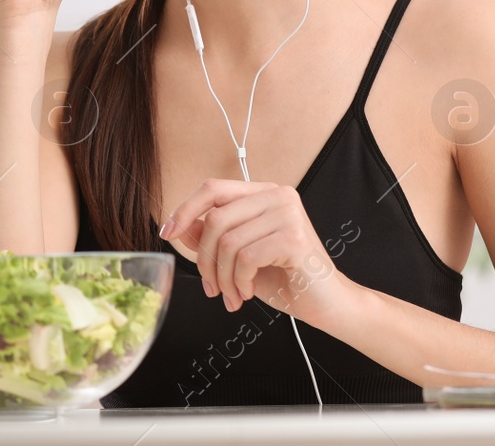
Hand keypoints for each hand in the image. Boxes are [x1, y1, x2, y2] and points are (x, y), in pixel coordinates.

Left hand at [161, 179, 351, 327]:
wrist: (327, 305)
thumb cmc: (285, 280)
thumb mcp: (238, 256)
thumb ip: (211, 237)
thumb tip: (180, 225)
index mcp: (262, 193)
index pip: (213, 188)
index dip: (184, 209)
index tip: (167, 233)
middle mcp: (277, 195)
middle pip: (215, 218)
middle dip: (205, 259)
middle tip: (211, 288)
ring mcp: (288, 213)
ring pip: (227, 241)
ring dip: (222, 277)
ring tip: (232, 295)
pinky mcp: (293, 236)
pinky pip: (245, 257)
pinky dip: (239, 281)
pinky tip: (246, 293)